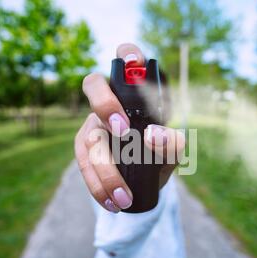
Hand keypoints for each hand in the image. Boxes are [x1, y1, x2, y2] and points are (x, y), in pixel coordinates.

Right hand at [75, 43, 184, 212]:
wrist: (147, 180)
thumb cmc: (160, 154)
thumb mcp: (173, 150)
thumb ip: (172, 142)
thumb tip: (153, 136)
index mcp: (134, 94)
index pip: (126, 60)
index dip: (128, 54)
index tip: (136, 61)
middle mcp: (109, 102)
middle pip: (93, 85)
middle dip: (105, 104)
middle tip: (123, 130)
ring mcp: (93, 124)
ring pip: (87, 136)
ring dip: (105, 169)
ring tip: (124, 197)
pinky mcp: (84, 149)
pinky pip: (83, 165)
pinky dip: (97, 186)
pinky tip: (111, 202)